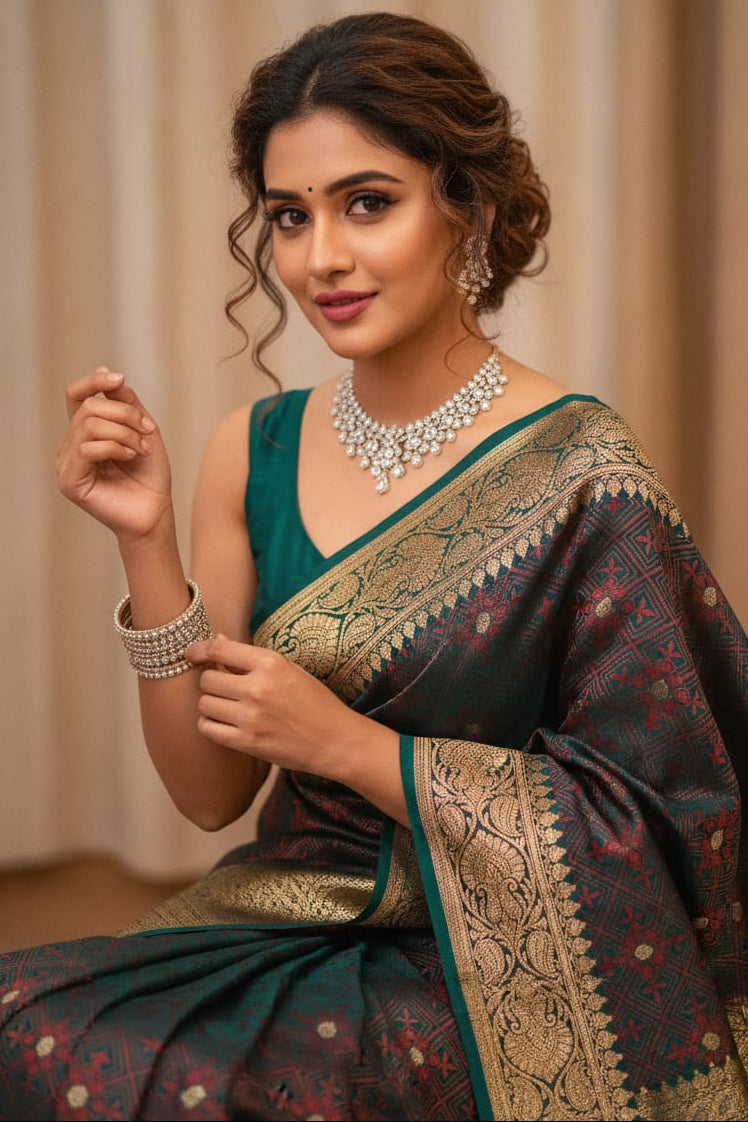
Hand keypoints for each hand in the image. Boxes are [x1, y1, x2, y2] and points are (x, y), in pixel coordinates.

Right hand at [56, 367, 172, 540]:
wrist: (156, 509)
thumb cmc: (150, 474)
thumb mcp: (142, 427)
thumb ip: (124, 401)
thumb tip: (103, 370)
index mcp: (85, 431)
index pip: (76, 396)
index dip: (94, 382)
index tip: (119, 380)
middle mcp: (71, 445)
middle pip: (88, 407)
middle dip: (125, 414)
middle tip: (148, 431)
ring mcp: (67, 463)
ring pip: (89, 425)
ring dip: (124, 433)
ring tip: (142, 448)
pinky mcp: (69, 481)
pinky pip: (87, 449)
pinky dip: (115, 447)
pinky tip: (131, 457)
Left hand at [186, 634, 363, 779]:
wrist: (334, 740)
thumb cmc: (315, 702)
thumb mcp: (289, 670)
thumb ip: (251, 658)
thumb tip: (217, 640)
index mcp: (271, 663)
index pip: (219, 650)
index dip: (199, 650)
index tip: (193, 654)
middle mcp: (258, 688)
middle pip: (207, 679)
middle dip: (211, 681)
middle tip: (224, 686)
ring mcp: (251, 717)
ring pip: (204, 704)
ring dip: (211, 704)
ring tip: (227, 706)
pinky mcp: (247, 743)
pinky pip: (207, 728)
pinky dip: (210, 724)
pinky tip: (225, 723)